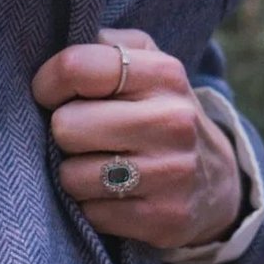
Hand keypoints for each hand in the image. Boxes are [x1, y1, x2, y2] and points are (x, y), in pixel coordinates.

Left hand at [31, 28, 243, 248]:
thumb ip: (103, 46)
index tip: (52, 95)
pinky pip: (90, 214)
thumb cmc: (158, 110)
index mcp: (163, 73)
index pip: (75, 67)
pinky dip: (92, 207)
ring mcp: (171, 172)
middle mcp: (173, 120)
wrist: (216, 179)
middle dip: (64, 134)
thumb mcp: (145, 63)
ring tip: (99, 166)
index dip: (48, 84)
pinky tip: (115, 196)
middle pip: (66, 126)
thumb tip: (51, 54)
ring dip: (74, 174)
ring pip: (72, 176)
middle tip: (85, 136)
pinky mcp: (164, 218)